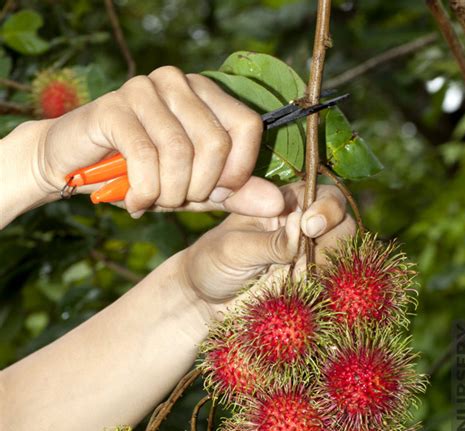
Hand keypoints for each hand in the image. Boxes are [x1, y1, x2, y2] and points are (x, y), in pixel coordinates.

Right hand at [33, 67, 284, 216]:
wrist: (77, 163)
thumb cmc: (143, 175)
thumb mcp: (196, 189)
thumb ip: (236, 194)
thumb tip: (278, 205)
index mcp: (205, 94)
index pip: (248, 126)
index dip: (239, 171)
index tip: (216, 194)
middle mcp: (178, 83)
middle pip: (216, 143)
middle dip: (199, 188)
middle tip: (178, 200)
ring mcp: (145, 89)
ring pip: (180, 152)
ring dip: (170, 193)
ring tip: (154, 200)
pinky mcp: (115, 107)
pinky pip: (146, 157)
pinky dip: (145, 191)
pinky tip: (135, 201)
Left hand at [179, 182, 354, 311]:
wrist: (206, 300)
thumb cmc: (214, 263)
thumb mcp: (236, 248)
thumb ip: (270, 241)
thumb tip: (302, 229)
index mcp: (287, 204)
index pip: (325, 196)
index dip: (327, 209)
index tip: (310, 228)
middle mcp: (306, 228)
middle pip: (343, 226)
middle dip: (335, 242)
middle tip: (315, 263)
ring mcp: (311, 258)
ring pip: (343, 259)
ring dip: (331, 271)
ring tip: (303, 283)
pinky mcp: (311, 286)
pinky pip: (331, 286)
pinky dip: (327, 292)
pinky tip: (309, 298)